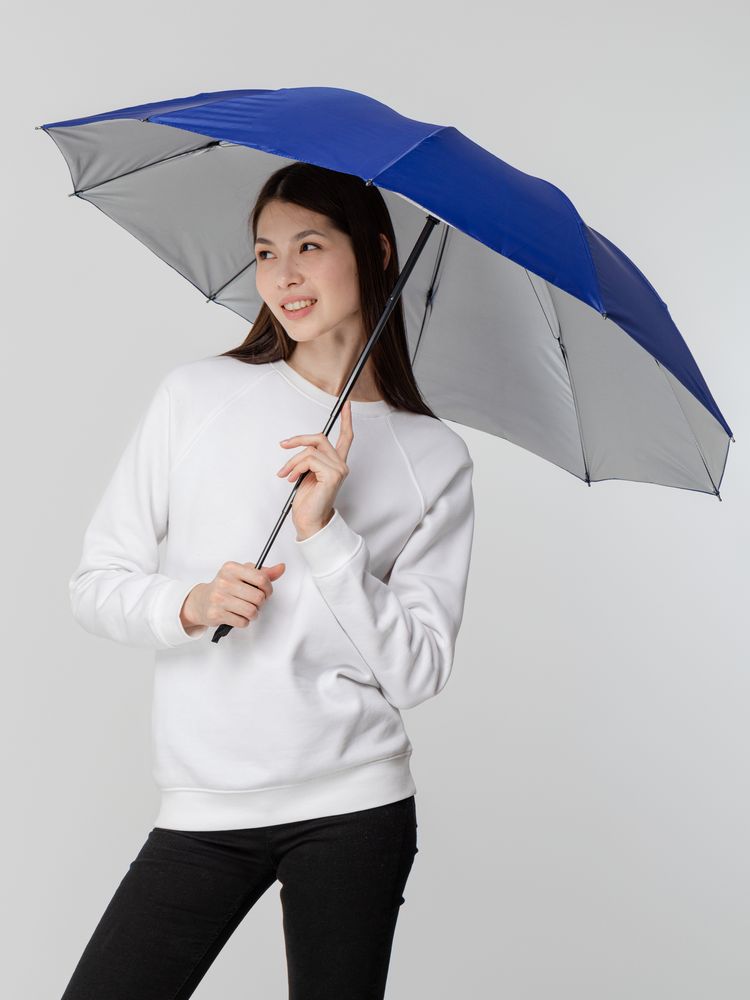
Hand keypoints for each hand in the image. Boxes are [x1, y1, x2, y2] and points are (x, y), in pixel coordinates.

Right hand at [180, 560, 285, 630]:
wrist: (201, 601)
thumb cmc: (225, 586)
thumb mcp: (242, 574)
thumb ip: (264, 572)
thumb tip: (281, 568)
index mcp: (231, 568)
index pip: (261, 579)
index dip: (268, 588)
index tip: (266, 592)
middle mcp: (224, 581)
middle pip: (258, 597)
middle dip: (261, 603)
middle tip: (254, 602)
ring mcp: (219, 598)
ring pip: (252, 611)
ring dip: (253, 613)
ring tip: (247, 609)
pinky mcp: (216, 613)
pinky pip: (242, 622)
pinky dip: (244, 621)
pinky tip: (237, 615)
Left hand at [276, 400, 353, 538]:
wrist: (308, 520)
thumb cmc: (307, 501)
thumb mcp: (306, 473)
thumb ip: (308, 458)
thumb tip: (299, 447)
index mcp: (336, 463)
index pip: (346, 437)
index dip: (346, 420)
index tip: (346, 405)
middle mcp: (341, 465)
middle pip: (320, 438)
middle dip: (298, 440)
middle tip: (284, 445)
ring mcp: (338, 470)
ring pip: (310, 450)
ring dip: (292, 461)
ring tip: (285, 474)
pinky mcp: (332, 475)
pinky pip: (308, 459)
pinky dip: (295, 467)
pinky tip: (292, 479)